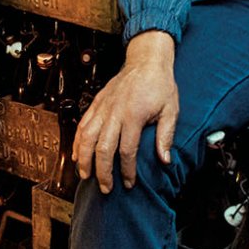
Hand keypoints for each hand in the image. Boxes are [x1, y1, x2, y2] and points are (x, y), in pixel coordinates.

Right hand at [73, 31, 178, 192]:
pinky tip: (77, 155)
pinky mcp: (96, 104)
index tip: (129, 183)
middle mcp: (115, 113)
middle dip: (103, 171)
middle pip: (103, 148)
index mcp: (134, 115)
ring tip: (86, 175)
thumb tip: (165, 159)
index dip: (127, 170)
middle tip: (106, 188)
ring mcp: (103, 108)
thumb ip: (166, 136)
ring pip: (88, 138)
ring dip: (85, 159)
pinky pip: (83, 125)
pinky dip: (78, 142)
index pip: (127, 150)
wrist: (146, 60)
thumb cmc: (160, 84)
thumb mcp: (170, 110)